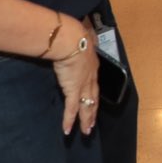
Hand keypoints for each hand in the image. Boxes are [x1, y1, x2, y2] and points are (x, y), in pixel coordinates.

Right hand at [49, 21, 99, 135]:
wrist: (70, 40)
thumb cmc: (75, 36)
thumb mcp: (83, 37)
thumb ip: (84, 38)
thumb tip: (85, 31)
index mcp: (93, 66)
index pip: (94, 84)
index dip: (94, 95)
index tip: (93, 102)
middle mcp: (91, 78)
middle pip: (94, 99)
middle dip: (93, 113)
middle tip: (93, 124)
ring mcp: (83, 86)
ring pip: (86, 108)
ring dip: (86, 120)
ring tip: (86, 131)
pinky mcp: (73, 90)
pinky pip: (72, 109)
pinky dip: (69, 120)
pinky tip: (67, 130)